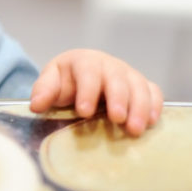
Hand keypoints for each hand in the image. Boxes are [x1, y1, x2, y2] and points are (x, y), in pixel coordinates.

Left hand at [29, 49, 162, 135]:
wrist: (82, 73)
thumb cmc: (67, 80)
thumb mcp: (51, 81)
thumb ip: (44, 91)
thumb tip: (36, 105)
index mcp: (84, 61)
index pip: (88, 72)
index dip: (87, 91)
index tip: (84, 111)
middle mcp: (109, 65)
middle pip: (117, 79)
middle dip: (119, 99)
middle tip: (117, 119)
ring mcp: (128, 74)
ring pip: (139, 86)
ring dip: (140, 107)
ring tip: (135, 129)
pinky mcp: (142, 85)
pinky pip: (153, 91)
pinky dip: (155, 105)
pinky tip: (152, 122)